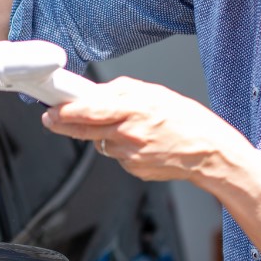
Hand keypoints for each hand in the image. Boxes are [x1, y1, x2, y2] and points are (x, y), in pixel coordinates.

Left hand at [40, 76, 251, 185]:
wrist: (209, 152)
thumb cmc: (185, 119)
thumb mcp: (154, 93)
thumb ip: (120, 91)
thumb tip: (93, 94)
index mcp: (134, 109)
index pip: (90, 110)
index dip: (66, 112)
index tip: (51, 110)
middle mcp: (128, 134)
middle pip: (84, 130)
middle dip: (64, 124)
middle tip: (52, 118)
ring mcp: (129, 155)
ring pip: (100, 142)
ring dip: (103, 134)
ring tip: (128, 126)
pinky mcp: (132, 169)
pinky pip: (116, 155)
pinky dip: (121, 147)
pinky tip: (141, 142)